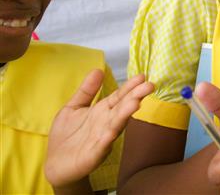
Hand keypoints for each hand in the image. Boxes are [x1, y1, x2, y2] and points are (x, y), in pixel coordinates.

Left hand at [45, 71, 153, 187]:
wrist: (56, 164)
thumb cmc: (66, 135)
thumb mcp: (73, 107)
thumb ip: (87, 90)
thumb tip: (98, 69)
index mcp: (102, 110)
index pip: (119, 96)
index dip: (130, 86)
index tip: (142, 76)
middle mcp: (106, 123)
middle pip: (122, 108)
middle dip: (135, 97)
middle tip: (149, 86)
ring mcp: (101, 139)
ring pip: (116, 125)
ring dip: (125, 115)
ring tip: (135, 103)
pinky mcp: (93, 155)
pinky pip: (101, 147)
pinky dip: (106, 140)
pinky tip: (110, 133)